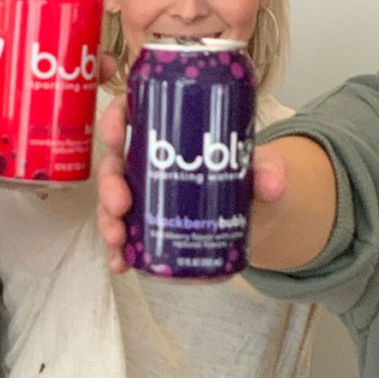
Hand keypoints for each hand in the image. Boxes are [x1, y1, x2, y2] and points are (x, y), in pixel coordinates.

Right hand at [96, 97, 290, 273]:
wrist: (256, 216)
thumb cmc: (250, 176)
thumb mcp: (263, 166)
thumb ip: (269, 170)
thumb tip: (271, 186)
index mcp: (167, 133)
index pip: (131, 114)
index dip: (114, 121)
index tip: (116, 137)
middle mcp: (147, 163)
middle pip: (114, 165)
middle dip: (109, 185)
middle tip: (120, 204)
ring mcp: (144, 197)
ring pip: (112, 203)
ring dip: (107, 220)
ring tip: (118, 239)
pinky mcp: (148, 228)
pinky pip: (125, 237)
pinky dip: (119, 251)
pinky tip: (121, 264)